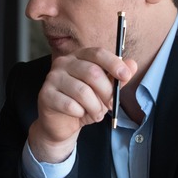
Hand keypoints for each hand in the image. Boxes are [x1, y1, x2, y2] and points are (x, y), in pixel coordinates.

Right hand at [29, 47, 136, 162]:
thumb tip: (132, 65)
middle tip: (110, 105)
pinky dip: (80, 113)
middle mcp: (63, 63)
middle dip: (106, 92)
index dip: (113, 63)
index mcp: (79, 56)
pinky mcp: (45, 94)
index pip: (97, 53)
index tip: (126, 76)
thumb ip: (117, 78)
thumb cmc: (83, 104)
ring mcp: (52, 78)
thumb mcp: (104, 91)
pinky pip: (70, 105)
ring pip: (82, 91)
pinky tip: (79, 114)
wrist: (61, 124)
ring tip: (96, 113)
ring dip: (95, 107)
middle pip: (92, 72)